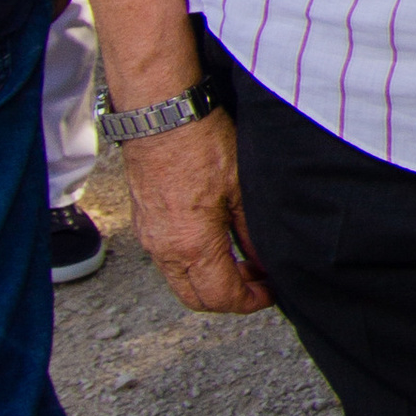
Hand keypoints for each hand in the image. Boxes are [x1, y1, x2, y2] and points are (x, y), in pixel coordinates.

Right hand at [121, 112, 274, 314]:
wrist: (159, 113)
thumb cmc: (200, 143)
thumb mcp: (242, 190)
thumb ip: (252, 234)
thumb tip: (264, 262)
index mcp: (190, 246)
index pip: (221, 297)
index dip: (251, 302)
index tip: (271, 292)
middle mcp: (163, 249)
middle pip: (196, 298)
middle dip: (229, 298)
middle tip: (258, 279)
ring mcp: (149, 236)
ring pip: (179, 280)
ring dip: (210, 280)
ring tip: (240, 258)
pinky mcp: (144, 222)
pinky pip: (167, 259)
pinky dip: (193, 262)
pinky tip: (215, 241)